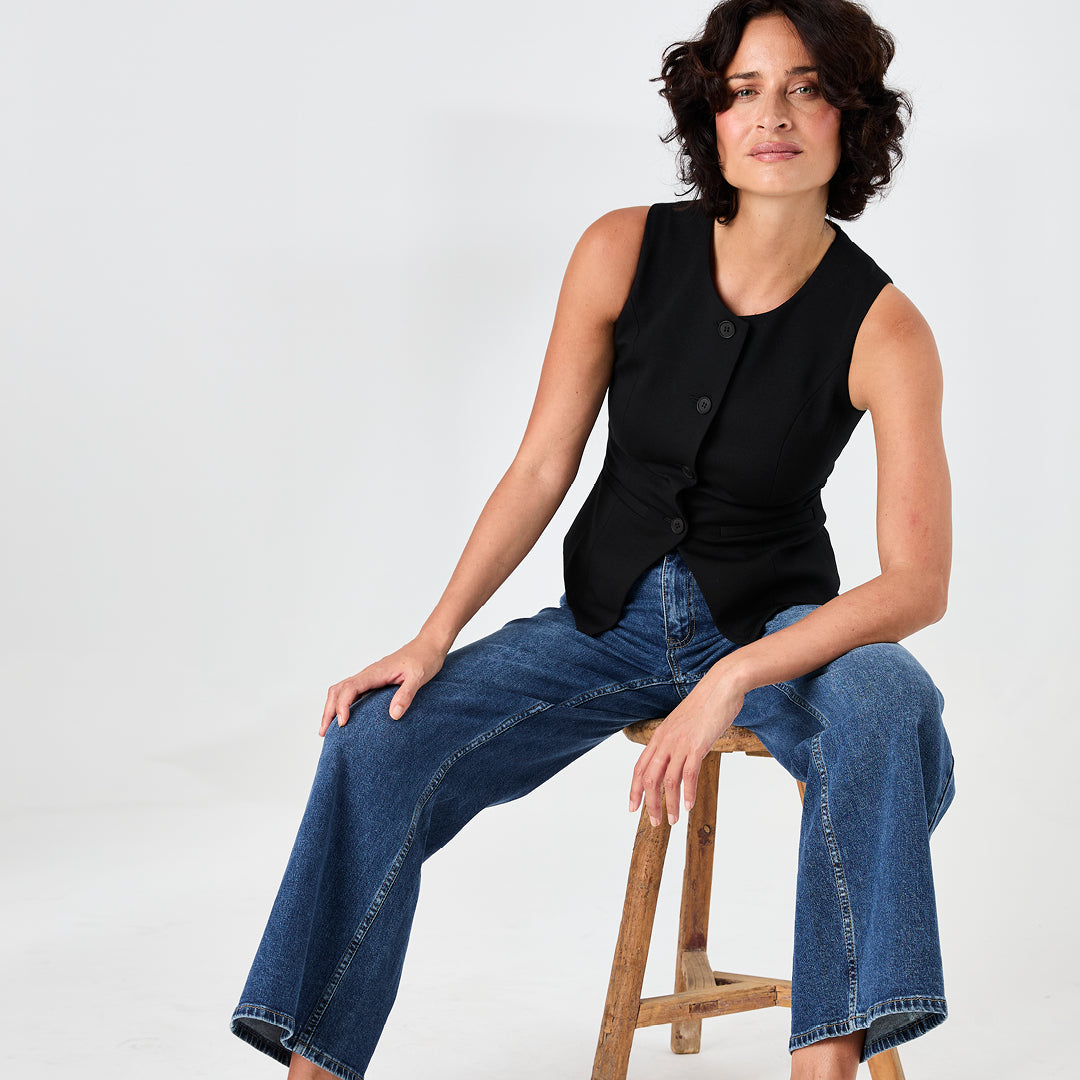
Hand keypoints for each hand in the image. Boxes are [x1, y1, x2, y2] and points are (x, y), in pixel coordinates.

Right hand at [319, 635, 448, 735]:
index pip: (350, 688)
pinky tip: (347, 716)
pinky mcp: (374, 680)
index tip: (342, 723)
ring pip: (342, 689)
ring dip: (332, 707)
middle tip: (324, 732)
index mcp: (376, 672)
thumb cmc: (424, 659)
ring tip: (329, 728)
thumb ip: (406, 695)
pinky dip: (343, 703)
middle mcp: (368, 673)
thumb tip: (393, 715)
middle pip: (338, 689)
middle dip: (329, 710)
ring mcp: (370, 677)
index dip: (342, 706)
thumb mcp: (418, 678)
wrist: (428, 646)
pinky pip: (352, 691)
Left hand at [628, 672, 745, 826]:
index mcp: (660, 736)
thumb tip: (679, 759)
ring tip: (672, 820)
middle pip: (649, 778)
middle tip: (655, 823)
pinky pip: (688, 773)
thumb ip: (678, 741)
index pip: (639, 768)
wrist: (722, 685)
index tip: (632, 808)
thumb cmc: (707, 704)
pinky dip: (687, 792)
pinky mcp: (697, 744)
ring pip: (667, 781)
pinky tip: (688, 806)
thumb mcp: (685, 725)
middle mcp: (665, 740)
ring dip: (668, 804)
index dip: (634, 790)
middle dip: (649, 804)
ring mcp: (680, 743)